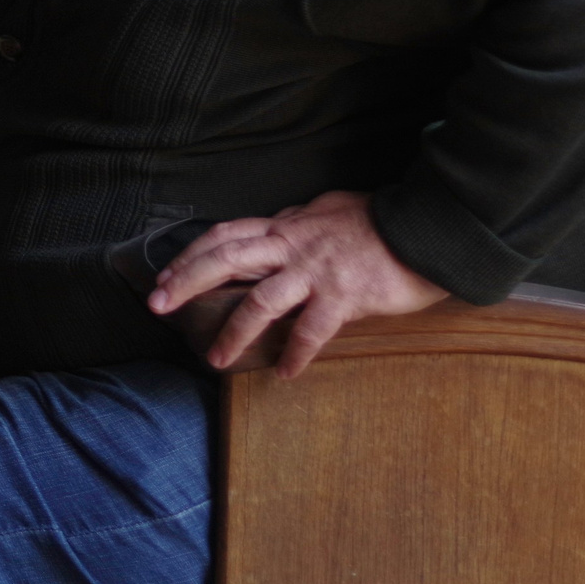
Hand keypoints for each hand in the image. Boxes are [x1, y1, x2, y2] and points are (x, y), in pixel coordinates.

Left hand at [146, 190, 448, 376]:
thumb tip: (277, 226)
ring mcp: (315, 271)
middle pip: (225, 259)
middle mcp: (291, 246)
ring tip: (215, 358)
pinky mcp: (344, 296)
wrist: (427, 228)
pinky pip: (311, 330)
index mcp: (284, 227)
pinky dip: (295, 353)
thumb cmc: (377, 222)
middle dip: (186, 282)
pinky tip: (284, 372)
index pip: (224, 235)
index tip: (164, 275)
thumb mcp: (327, 211)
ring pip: (260, 301)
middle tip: (157, 306)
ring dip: (233, 331)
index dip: (190, 254)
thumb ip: (297, 222)